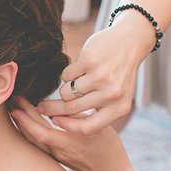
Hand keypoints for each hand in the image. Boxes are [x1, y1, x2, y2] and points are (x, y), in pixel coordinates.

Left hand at [11, 97, 137, 170]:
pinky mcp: (55, 158)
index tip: (20, 102)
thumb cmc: (108, 146)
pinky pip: (37, 144)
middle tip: (13, 100)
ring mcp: (55, 156)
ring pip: (33, 140)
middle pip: (33, 134)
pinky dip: (28, 133)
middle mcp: (58, 151)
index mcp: (69, 142)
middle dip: (21, 116)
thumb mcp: (96, 127)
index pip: (41, 130)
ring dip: (22, 125)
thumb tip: (56, 104)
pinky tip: (23, 123)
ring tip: (14, 109)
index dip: (28, 117)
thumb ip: (76, 116)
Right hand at [37, 12, 154, 134]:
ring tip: (76, 80)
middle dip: (52, 108)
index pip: (87, 127)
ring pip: (66, 92)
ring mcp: (100, 77)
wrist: (129, 43)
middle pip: (71, 108)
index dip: (67, 126)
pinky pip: (66, 75)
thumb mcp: (116, 97)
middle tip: (41, 107)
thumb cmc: (118, 74)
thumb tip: (59, 121)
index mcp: (119, 108)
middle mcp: (111, 94)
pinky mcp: (90, 61)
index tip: (54, 121)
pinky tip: (81, 67)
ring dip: (65, 88)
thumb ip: (97, 111)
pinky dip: (69, 73)